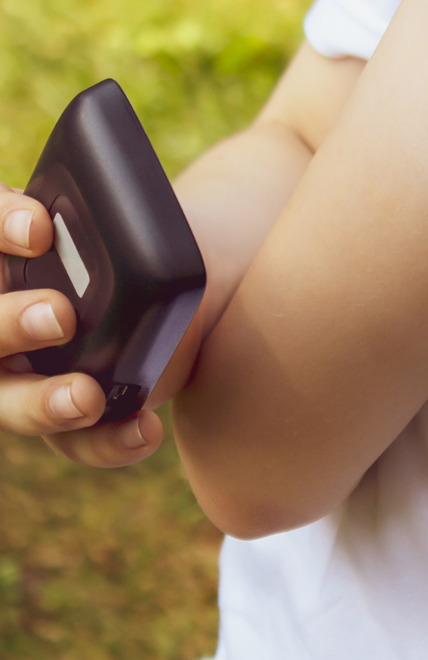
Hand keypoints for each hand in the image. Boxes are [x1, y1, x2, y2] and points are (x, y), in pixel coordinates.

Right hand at [0, 184, 163, 465]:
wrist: (178, 281)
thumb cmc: (134, 244)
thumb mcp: (124, 225)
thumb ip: (109, 223)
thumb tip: (122, 219)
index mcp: (3, 255)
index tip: (40, 229)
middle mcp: (1, 313)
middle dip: (7, 324)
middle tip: (60, 316)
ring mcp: (20, 371)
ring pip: (7, 400)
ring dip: (41, 402)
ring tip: (88, 397)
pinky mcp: (61, 411)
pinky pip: (73, 440)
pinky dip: (106, 440)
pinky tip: (145, 429)